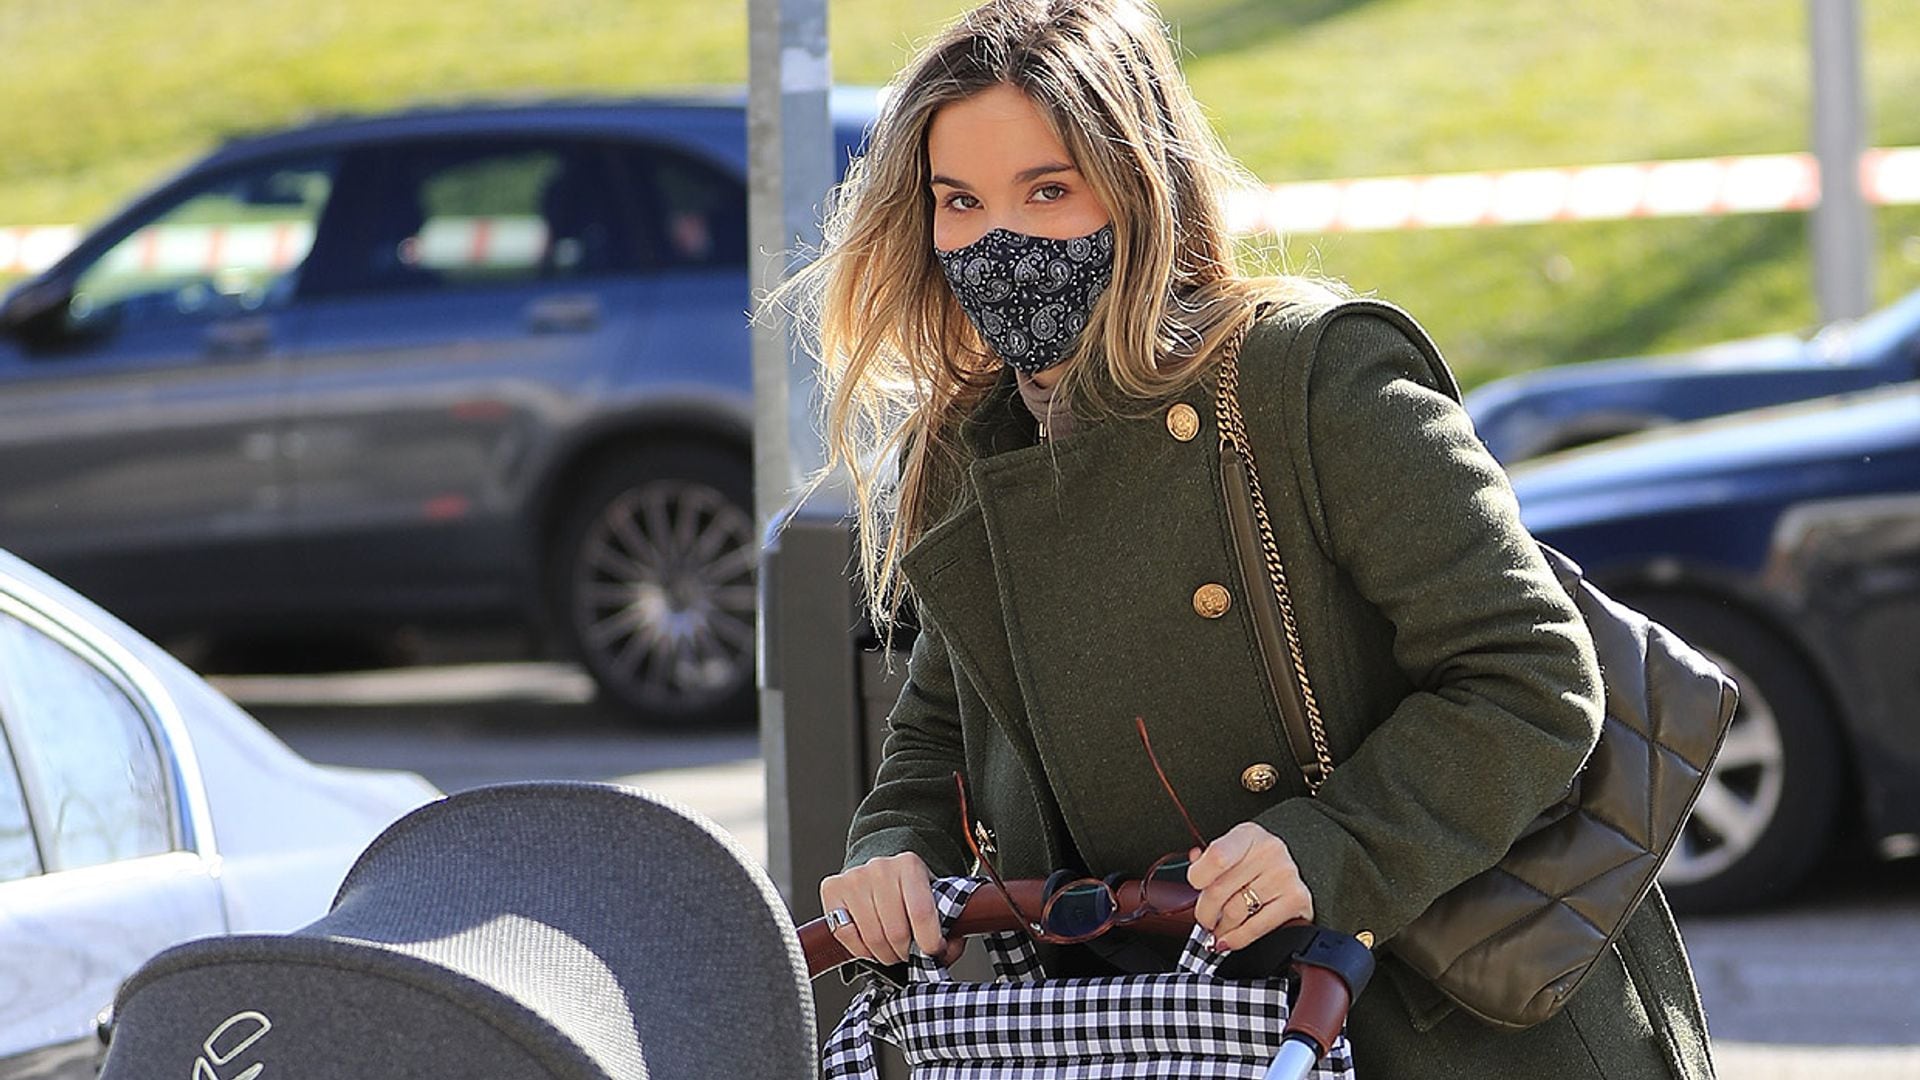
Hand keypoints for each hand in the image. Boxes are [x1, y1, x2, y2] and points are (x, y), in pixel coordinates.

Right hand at [819, 852, 963, 965]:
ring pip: (872, 937)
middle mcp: (880, 867)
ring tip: (892, 950)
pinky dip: (861, 950)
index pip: (921, 913)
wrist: (880, 870)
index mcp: (910, 865)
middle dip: (906, 953)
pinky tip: (870, 945)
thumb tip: (946, 952)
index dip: (930, 942)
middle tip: (909, 954)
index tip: (933, 952)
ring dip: (885, 955)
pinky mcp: (832, 889)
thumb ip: (948, 925)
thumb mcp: (934, 898)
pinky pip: (846, 935)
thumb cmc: (908, 891)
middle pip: (896, 931)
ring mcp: (854, 877)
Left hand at [1186, 821, 1312, 952]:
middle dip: (1205, 911)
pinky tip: (1228, 940)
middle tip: (1204, 919)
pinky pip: (1256, 927)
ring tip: (1217, 930)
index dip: (1198, 877)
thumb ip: (1210, 858)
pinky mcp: (1296, 899)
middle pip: (1220, 890)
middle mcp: (1269, 851)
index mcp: (1247, 834)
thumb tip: (1193, 865)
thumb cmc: (1256, 860)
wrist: (1296, 863)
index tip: (1195, 887)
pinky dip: (1237, 939)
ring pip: (1235, 912)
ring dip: (1220, 928)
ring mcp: (1284, 875)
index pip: (1217, 856)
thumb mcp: (1234, 849)